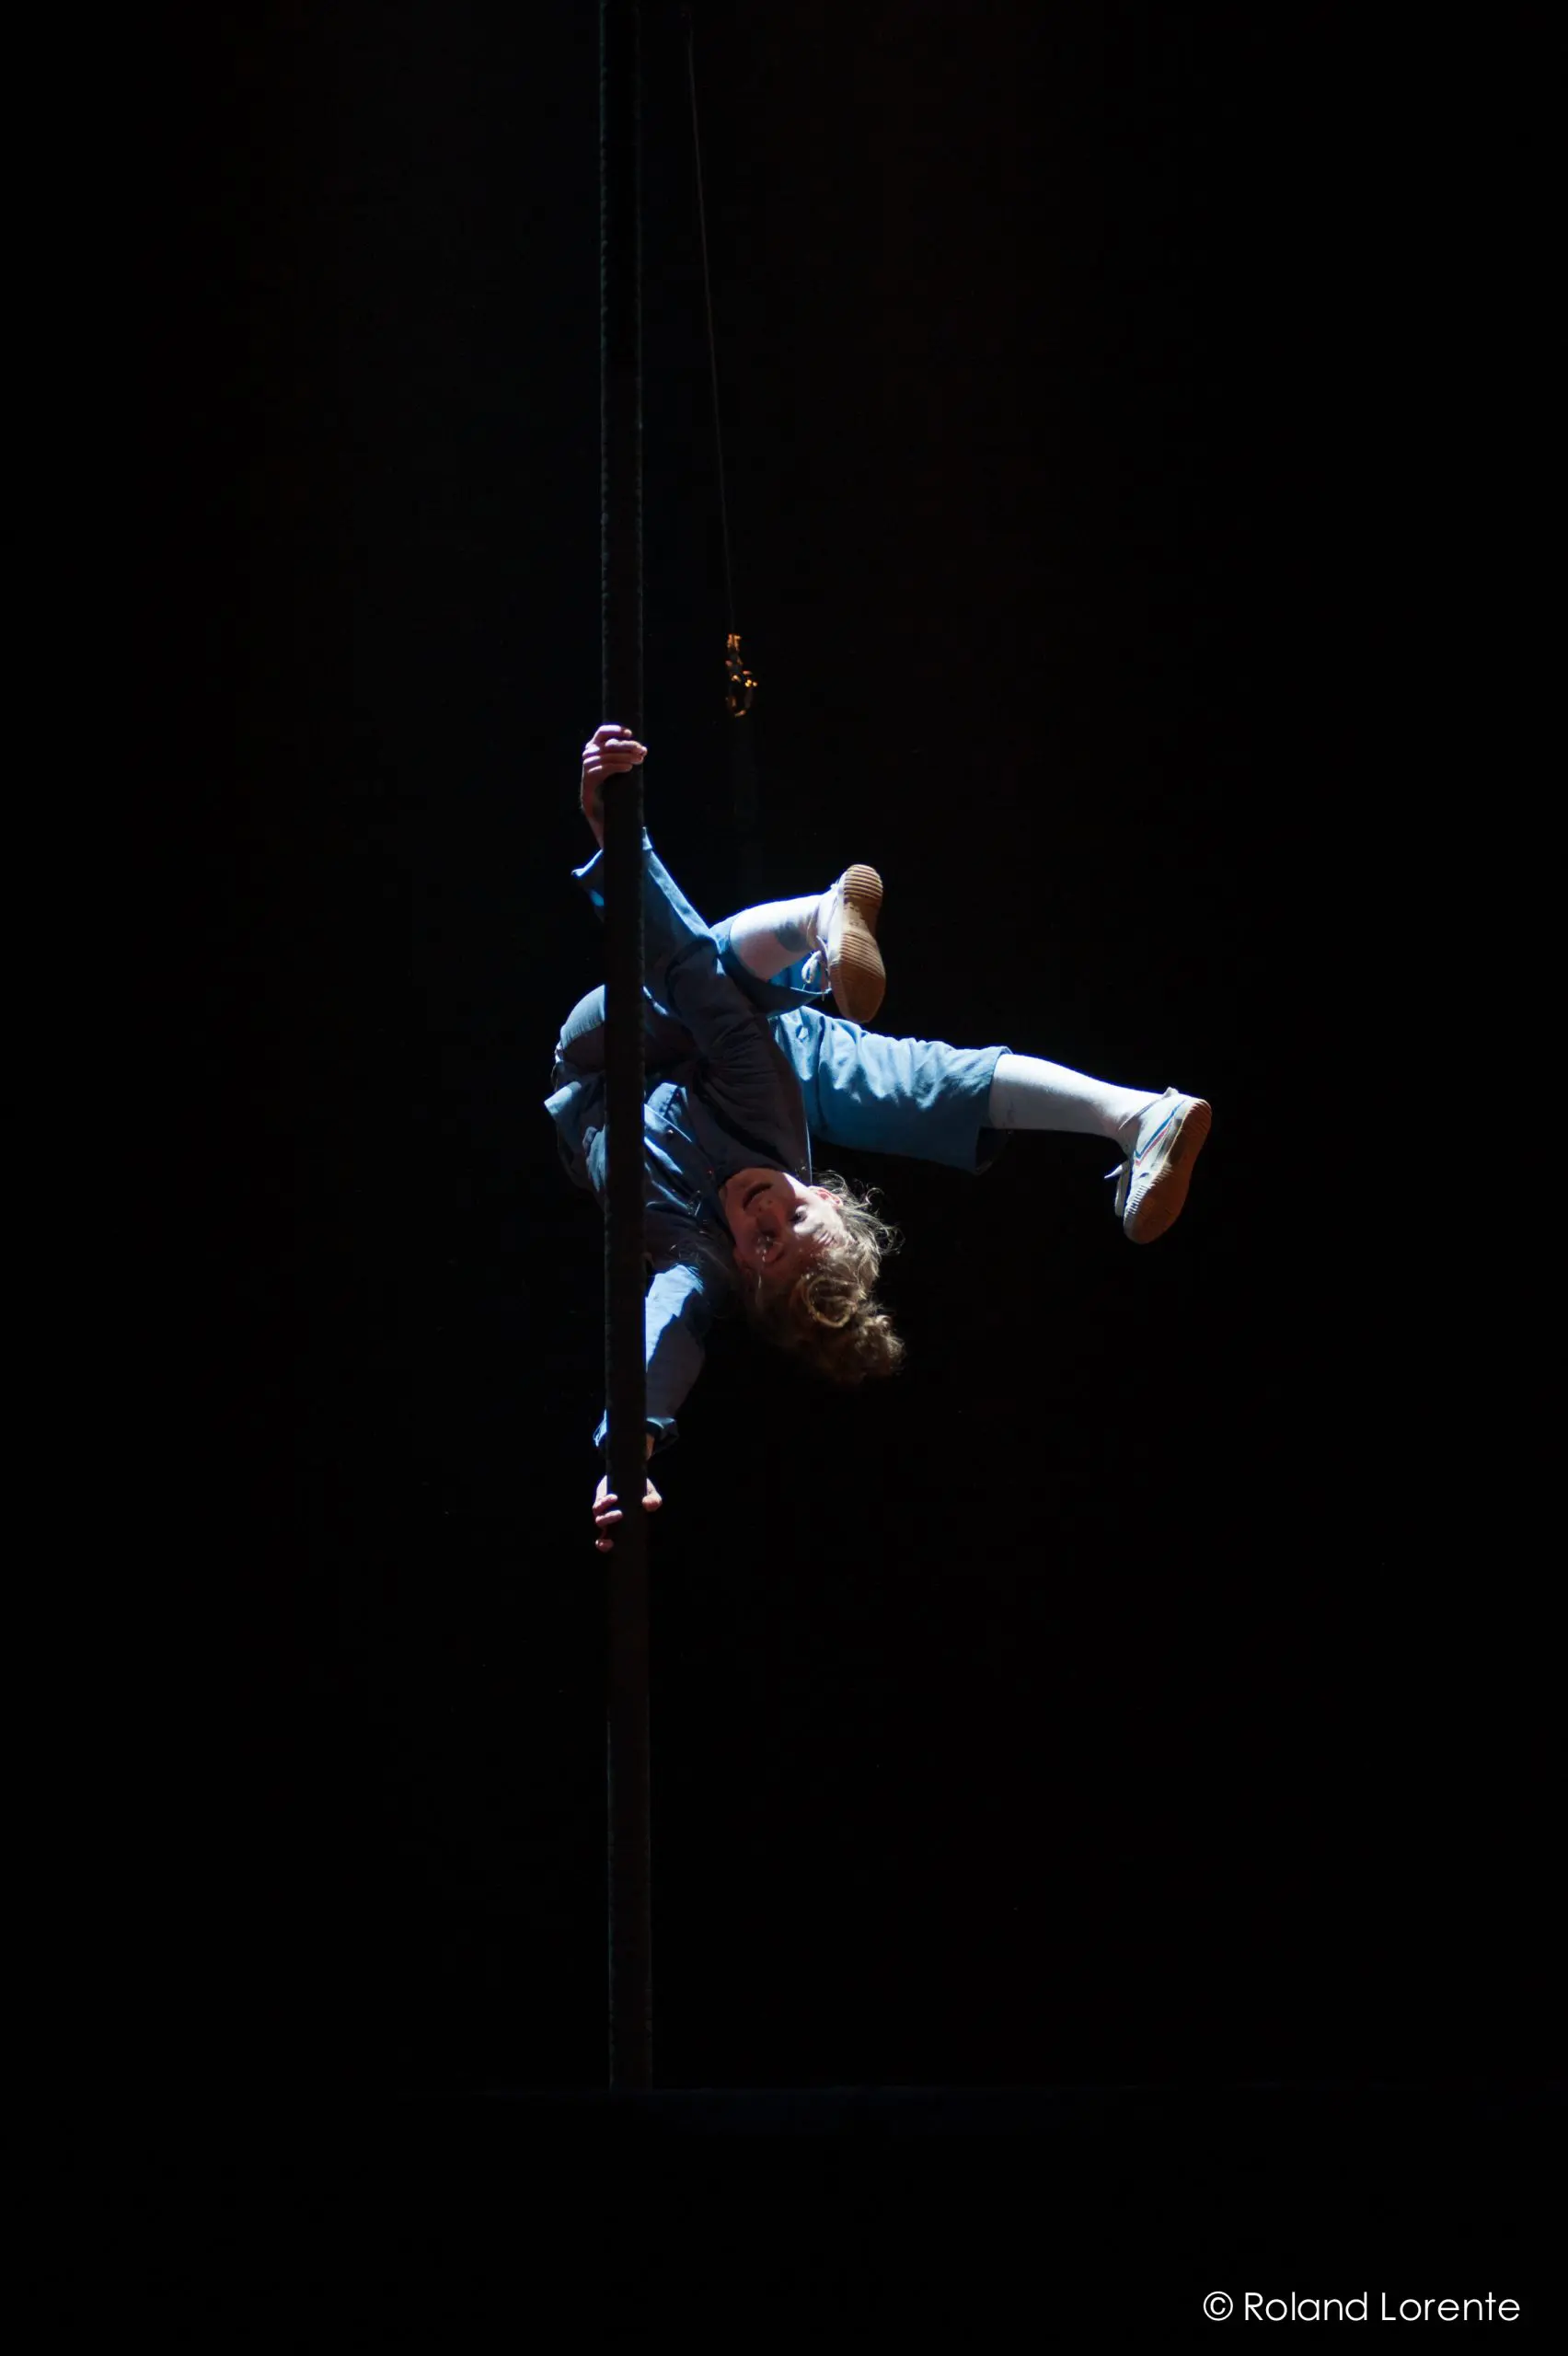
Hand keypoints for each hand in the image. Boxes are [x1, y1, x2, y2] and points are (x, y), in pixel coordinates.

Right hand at [581, 722, 646, 845]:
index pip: (602, 732)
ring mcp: (587, 765)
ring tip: (638, 760)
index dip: (615, 730)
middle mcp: (589, 753)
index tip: (629, 733)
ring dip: (626, 757)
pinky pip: (604, 768)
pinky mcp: (588, 778)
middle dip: (627, 746)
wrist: (600, 806)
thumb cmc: (611, 783)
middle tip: (641, 751)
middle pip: (609, 745)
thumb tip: (643, 750)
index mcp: (595, 746)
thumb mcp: (619, 765)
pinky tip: (628, 768)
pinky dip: (618, 766)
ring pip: (608, 756)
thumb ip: (626, 756)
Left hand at [593, 1467, 661, 1551]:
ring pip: (599, 1520)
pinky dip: (605, 1503)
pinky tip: (614, 1497)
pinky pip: (598, 1505)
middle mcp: (609, 1523)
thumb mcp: (651, 1495)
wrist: (629, 1472)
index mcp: (619, 1529)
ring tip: (620, 1513)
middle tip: (616, 1538)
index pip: (607, 1543)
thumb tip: (649, 1505)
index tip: (610, 1544)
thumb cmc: (642, 1489)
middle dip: (605, 1539)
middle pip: (601, 1537)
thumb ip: (653, 1502)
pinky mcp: (599, 1499)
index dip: (605, 1546)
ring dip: (608, 1519)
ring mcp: (603, 1512)